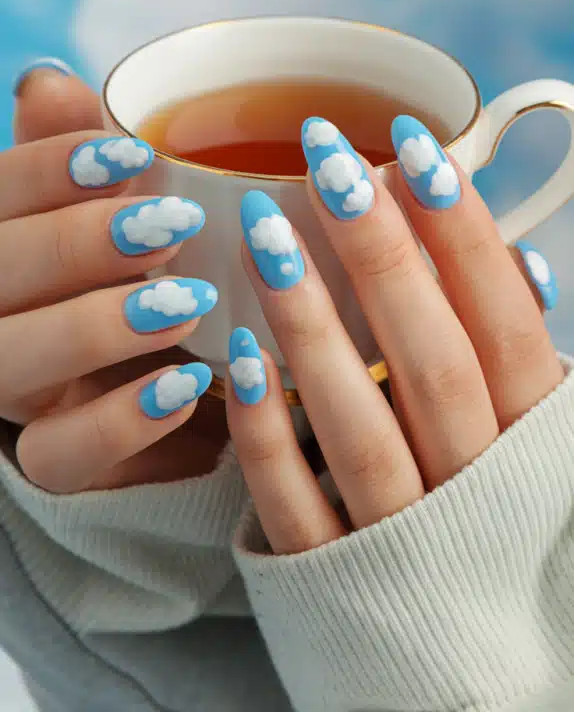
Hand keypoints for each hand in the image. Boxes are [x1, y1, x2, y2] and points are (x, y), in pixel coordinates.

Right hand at [2, 64, 223, 493]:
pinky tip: (188, 383)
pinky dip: (121, 422)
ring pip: (5, 364)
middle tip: (172, 224)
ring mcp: (16, 394)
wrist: (167, 381)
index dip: (44, 170)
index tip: (130, 153)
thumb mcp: (117, 210)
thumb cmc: (133, 272)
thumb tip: (46, 79)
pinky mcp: (55, 460)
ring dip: (92, 328)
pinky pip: (58, 456)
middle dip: (76, 244)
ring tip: (187, 298)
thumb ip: (77, 152)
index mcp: (3, 244)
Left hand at [226, 116, 561, 553]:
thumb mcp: (538, 439)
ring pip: (358, 424)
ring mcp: (400, 538)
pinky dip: (266, 432)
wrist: (472, 664)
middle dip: (380, 252)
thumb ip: (522, 358)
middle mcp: (472, 489)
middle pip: (429, 358)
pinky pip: (295, 503)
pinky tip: (237, 355)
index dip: (461, 233)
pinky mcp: (330, 577)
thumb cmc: (503, 516)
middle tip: (326, 160)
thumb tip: (523, 265)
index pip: (503, 324)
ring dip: (312, 322)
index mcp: (532, 445)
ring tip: (265, 228)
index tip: (411, 147)